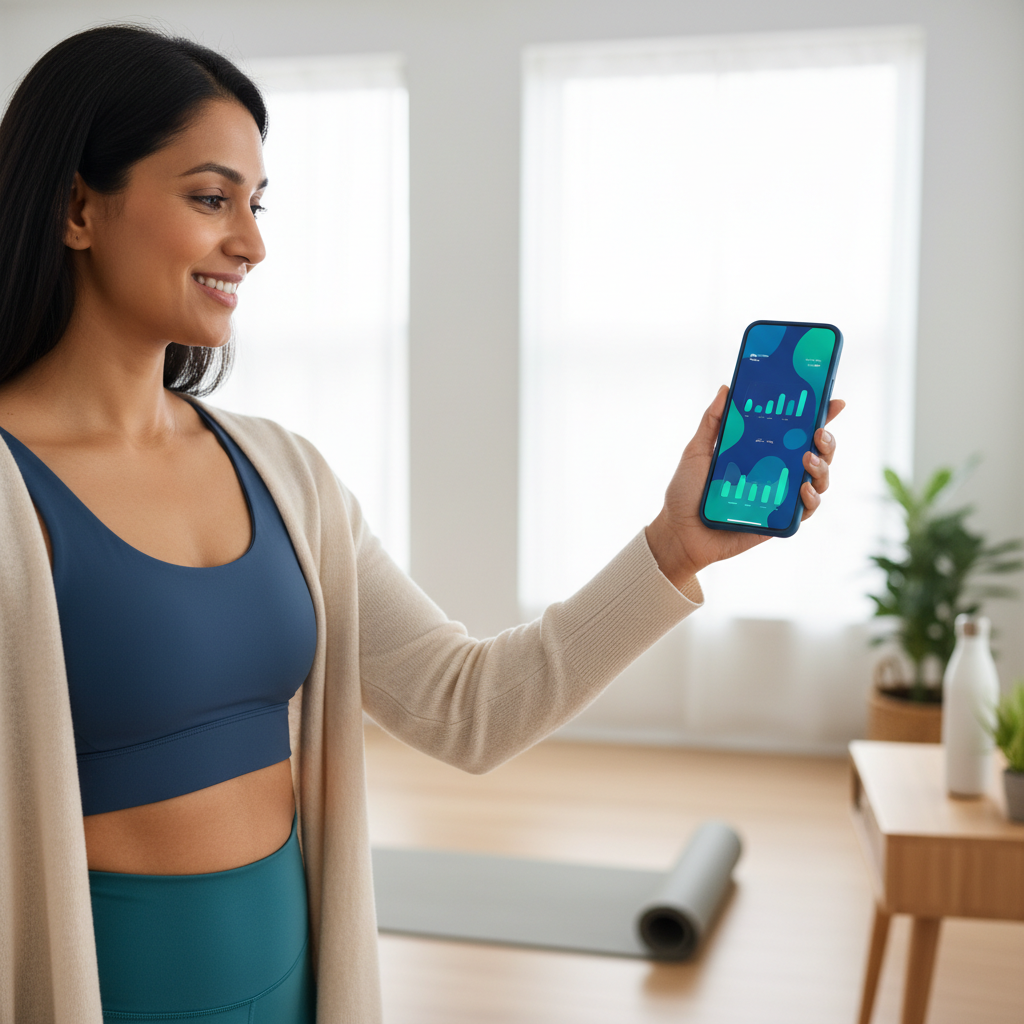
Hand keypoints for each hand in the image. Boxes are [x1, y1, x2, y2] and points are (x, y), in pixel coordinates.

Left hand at [645, 385, 845, 586]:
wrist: (679, 533)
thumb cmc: (685, 493)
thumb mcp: (697, 451)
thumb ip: (713, 421)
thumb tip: (727, 388)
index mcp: (760, 452)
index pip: (795, 431)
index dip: (819, 416)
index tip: (834, 401)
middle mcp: (775, 472)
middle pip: (816, 453)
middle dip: (827, 440)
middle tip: (819, 433)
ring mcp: (780, 496)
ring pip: (819, 479)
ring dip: (822, 466)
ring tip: (808, 459)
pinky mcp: (779, 520)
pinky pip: (807, 509)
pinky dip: (812, 498)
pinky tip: (804, 488)